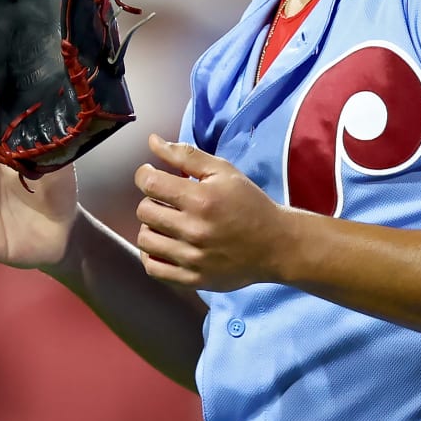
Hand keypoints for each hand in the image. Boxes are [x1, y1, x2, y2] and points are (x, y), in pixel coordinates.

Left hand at [135, 134, 289, 289]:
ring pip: (145, 240)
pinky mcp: (194, 279)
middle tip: (166, 200)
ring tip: (167, 223)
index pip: (149, 183)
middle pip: (144, 211)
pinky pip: (153, 268)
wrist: (277, 245)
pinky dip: (152, 255)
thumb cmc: (250, 204)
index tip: (151, 175)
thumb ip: (185, 155)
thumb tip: (152, 141)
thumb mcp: (224, 171)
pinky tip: (165, 245)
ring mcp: (193, 258)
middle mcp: (194, 230)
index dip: (144, 175)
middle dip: (151, 200)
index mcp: (201, 199)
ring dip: (151, 227)